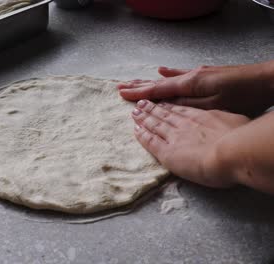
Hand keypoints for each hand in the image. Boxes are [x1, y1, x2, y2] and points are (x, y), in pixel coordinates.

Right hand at [118, 63, 273, 115]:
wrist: (267, 81)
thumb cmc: (243, 97)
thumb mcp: (213, 105)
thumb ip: (187, 105)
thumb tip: (164, 106)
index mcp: (189, 85)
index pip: (157, 90)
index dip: (139, 93)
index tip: (122, 94)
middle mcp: (190, 77)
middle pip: (159, 82)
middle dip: (139, 85)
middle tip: (120, 87)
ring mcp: (198, 74)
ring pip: (167, 78)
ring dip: (150, 80)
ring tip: (135, 81)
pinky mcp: (207, 74)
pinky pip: (181, 73)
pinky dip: (170, 73)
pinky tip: (163, 69)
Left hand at [131, 100, 249, 187]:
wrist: (231, 152)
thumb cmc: (240, 140)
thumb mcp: (236, 122)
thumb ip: (226, 122)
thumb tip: (227, 123)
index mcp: (202, 116)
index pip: (181, 110)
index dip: (169, 106)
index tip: (162, 102)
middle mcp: (185, 124)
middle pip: (164, 114)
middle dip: (152, 108)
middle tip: (142, 103)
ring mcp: (174, 136)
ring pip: (154, 124)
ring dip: (143, 118)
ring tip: (135, 112)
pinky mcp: (166, 152)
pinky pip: (150, 141)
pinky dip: (142, 135)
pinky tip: (136, 130)